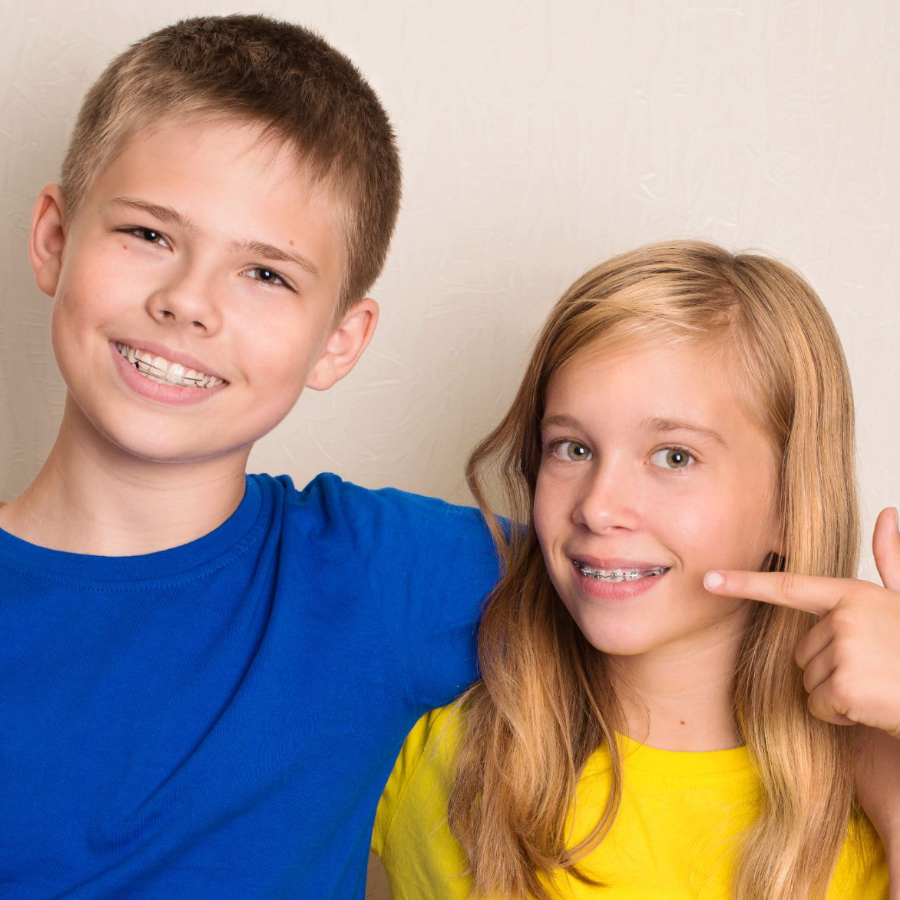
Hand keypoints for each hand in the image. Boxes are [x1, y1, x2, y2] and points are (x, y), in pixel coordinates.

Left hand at [703, 508, 899, 738]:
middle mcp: (843, 618)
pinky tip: (871, 708)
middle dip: (830, 668)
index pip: (787, 587)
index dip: (744, 583)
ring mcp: (843, 651)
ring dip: (837, 693)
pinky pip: (817, 705)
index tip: (708, 579)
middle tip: (872, 670)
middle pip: (801, 651)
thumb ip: (892, 560)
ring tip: (876, 687)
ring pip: (807, 680)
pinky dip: (839, 715)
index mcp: (851, 595)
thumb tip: (889, 513)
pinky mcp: (844, 687)